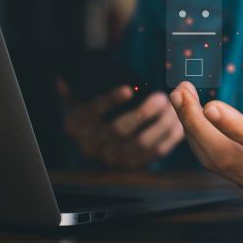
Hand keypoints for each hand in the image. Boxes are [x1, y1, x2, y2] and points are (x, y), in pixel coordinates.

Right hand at [58, 79, 183, 167]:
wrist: (91, 140)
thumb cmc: (86, 111)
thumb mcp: (74, 99)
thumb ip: (71, 90)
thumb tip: (63, 80)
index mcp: (76, 124)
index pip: (92, 112)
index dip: (110, 101)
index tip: (128, 90)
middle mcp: (92, 144)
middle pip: (119, 130)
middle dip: (143, 113)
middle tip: (161, 97)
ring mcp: (113, 156)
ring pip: (140, 144)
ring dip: (160, 125)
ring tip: (172, 108)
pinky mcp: (132, 163)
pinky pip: (154, 153)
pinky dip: (169, 138)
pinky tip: (179, 123)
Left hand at [171, 70, 242, 213]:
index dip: (239, 129)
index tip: (211, 105)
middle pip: (231, 158)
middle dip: (198, 127)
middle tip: (180, 92)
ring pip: (219, 165)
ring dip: (193, 132)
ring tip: (180, 98)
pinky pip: (220, 168)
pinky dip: (201, 142)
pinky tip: (193, 118)